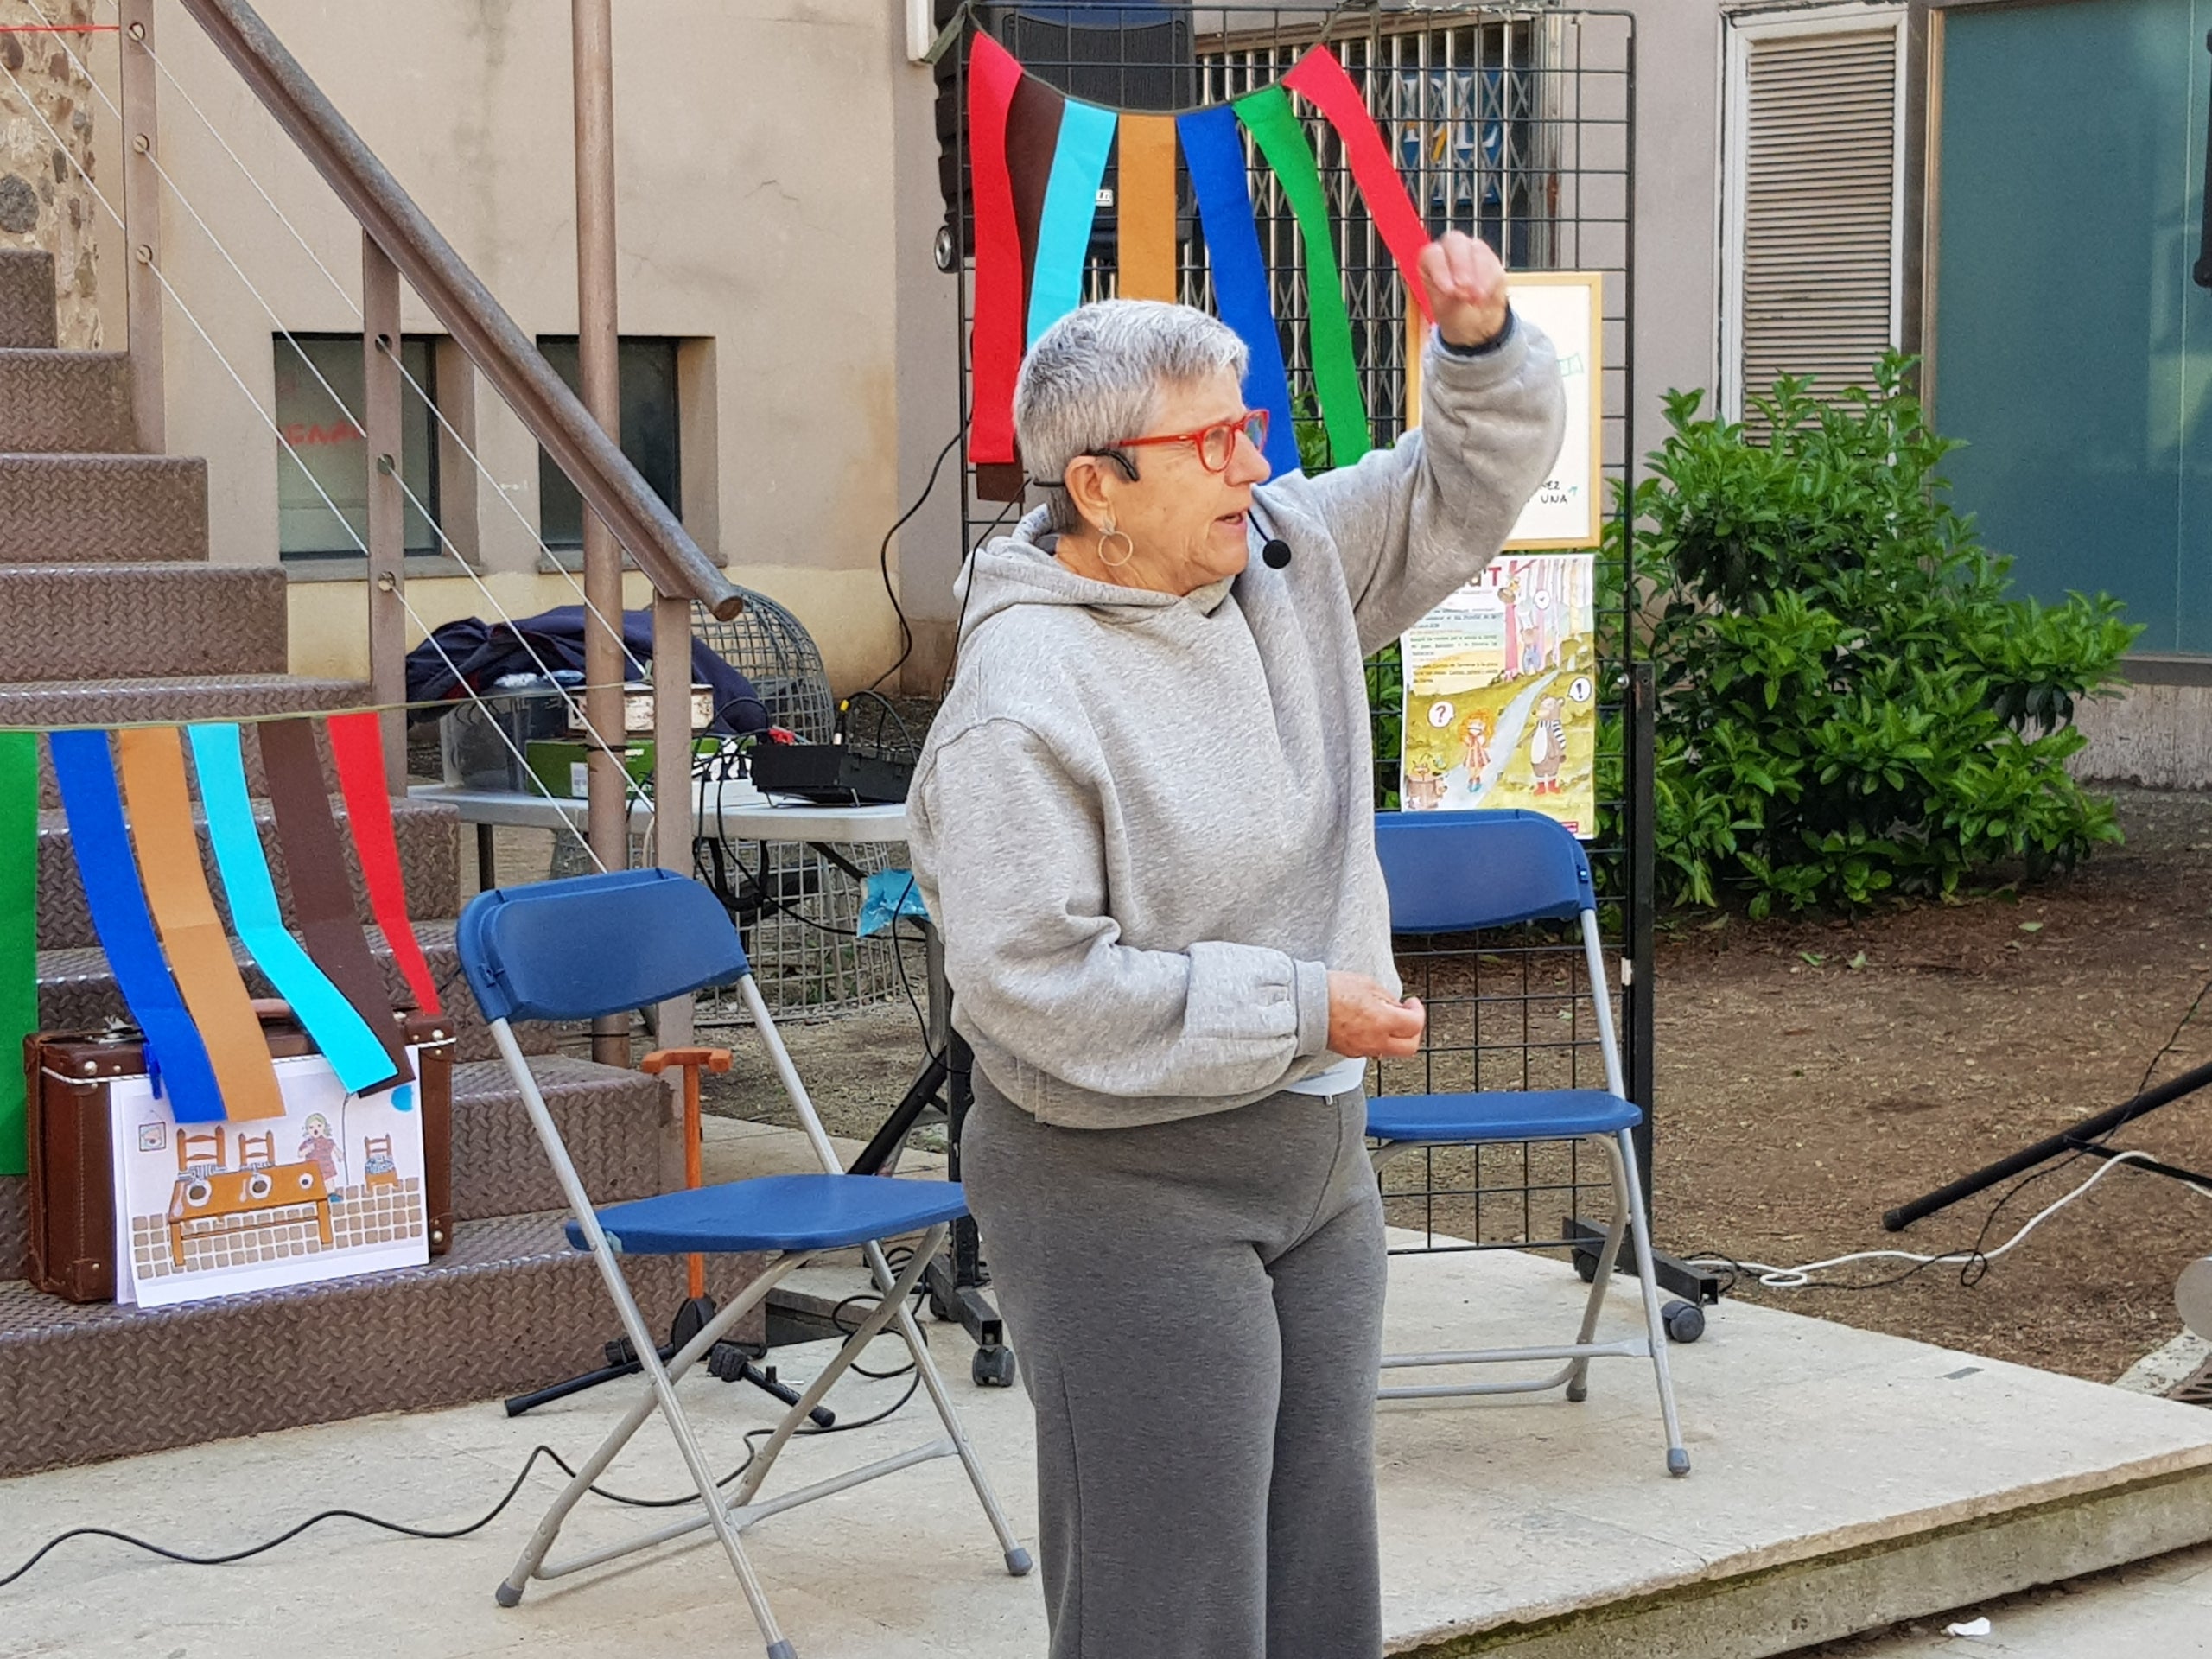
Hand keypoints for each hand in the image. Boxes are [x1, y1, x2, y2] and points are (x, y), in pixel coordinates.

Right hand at [1325, 971, 1425, 1059]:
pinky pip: (1374, 1050)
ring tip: (1386, 1018)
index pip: (1415, 1024)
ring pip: (1392, 1051)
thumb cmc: (1332, 991)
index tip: (1412, 1003)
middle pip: (1410, 1047)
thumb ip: (1388, 998)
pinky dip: (1379, 1040)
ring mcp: (1363, 1050)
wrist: (1304, 1006)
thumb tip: (1398, 1007)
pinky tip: (1369, 1025)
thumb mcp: (1367, 984)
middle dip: (1413, 1031)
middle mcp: (1376, 1040)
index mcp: (1383, 1021)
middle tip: (1407, 1016)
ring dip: (1396, 1037)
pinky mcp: (1351, 1053)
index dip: (1418, 1011)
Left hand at [1418, 229, 1509, 350]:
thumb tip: (1456, 289)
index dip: (1440, 270)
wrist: (1476, 323)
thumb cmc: (1455, 314)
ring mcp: (1472, 251)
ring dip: (1478, 273)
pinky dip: (1490, 279)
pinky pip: (1493, 261)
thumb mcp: (1445, 310)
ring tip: (1477, 297)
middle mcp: (1450, 251)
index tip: (1449, 290)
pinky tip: (1485, 295)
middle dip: (1460, 264)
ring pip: (1476, 249)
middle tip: (1465, 287)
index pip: (1432, 254)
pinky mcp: (1491, 259)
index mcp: (1431, 261)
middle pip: (1454, 242)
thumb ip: (1447, 296)